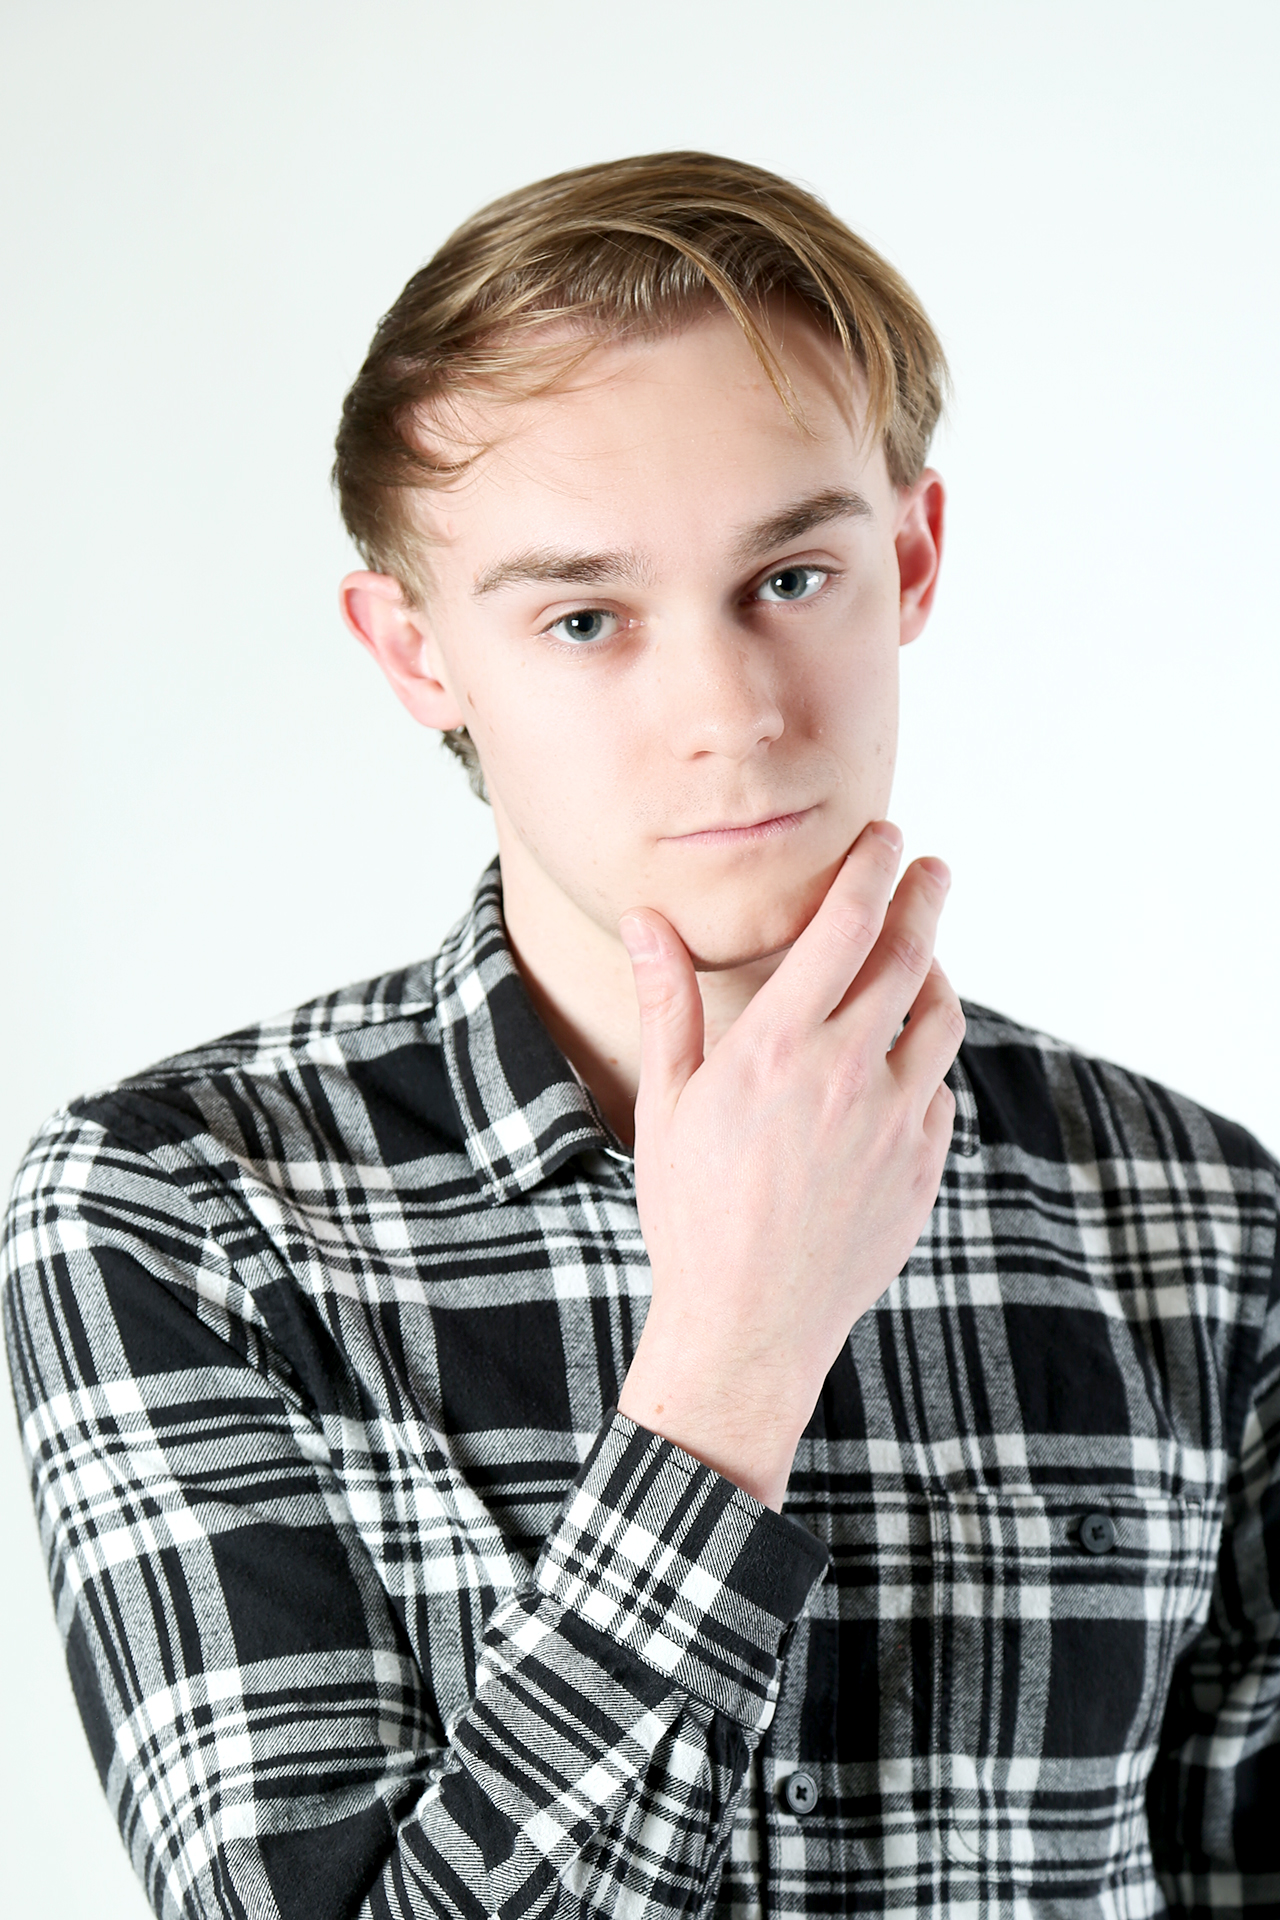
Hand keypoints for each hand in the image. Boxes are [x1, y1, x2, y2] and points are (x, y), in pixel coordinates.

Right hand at [616, 820, 962, 1509]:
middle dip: (925, 898)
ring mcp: (898, 1120)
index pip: (844, 925)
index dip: (872, 868)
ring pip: (941, 1018)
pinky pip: (939, 1090)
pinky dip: (926, 1060)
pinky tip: (901, 1064)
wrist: (749, 1327)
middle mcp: (849, 1072)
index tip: (886, 836)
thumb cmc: (693, 1214)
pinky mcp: (924, 1165)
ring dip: (936, 974)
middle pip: (911, 955)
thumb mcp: (668, 1103)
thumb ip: (669, 1002)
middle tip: (932, 869)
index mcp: (778, 1046)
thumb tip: (646, 921)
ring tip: (924, 958)